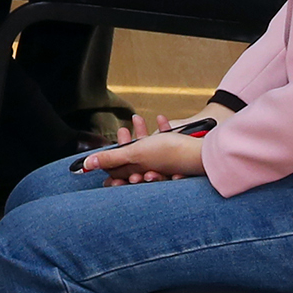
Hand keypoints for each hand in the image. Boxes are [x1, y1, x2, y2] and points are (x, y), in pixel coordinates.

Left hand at [78, 128, 210, 182]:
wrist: (204, 153)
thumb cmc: (170, 154)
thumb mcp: (135, 153)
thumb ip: (111, 159)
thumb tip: (87, 165)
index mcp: (138, 174)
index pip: (117, 173)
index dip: (108, 164)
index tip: (104, 153)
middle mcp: (150, 171)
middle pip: (132, 158)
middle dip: (128, 141)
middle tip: (125, 127)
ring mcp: (164, 165)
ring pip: (149, 149)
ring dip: (143, 133)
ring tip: (140, 119)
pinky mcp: (176, 157)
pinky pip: (166, 144)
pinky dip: (163, 131)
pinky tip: (163, 119)